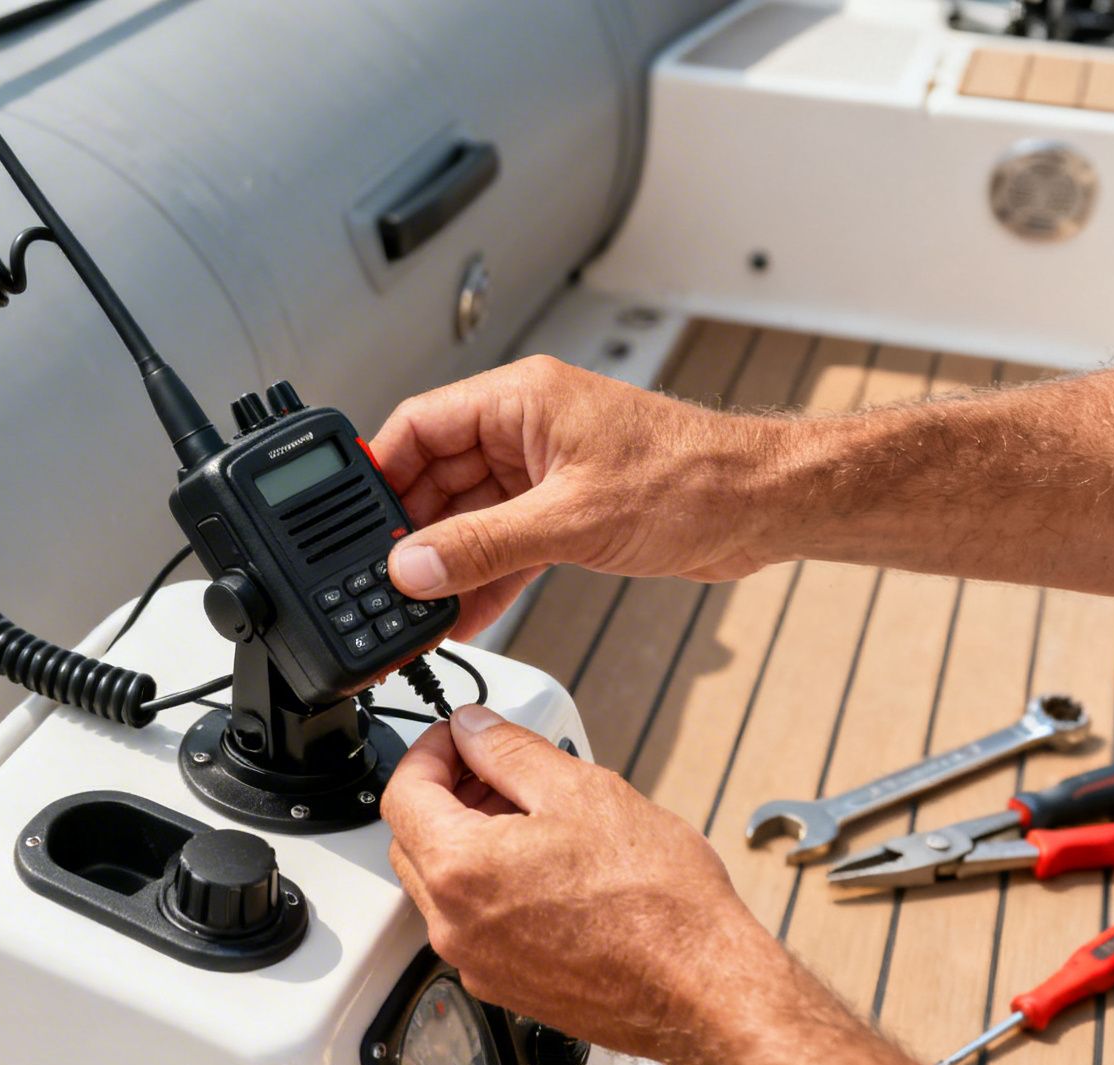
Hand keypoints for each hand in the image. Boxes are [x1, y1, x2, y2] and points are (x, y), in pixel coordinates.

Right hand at [371, 355, 775, 637]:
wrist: (762, 506)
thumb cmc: (693, 478)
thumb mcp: (571, 519)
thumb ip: (482, 546)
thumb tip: (414, 566)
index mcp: (520, 400)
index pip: (419, 425)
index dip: (378, 474)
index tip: (350, 523)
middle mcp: (526, 429)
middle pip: (437, 478)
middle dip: (411, 534)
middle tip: (385, 582)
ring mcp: (545, 472)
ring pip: (469, 519)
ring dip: (447, 565)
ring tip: (418, 609)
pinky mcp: (566, 512)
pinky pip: (504, 544)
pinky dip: (485, 578)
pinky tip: (464, 614)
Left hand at [382, 705, 763, 1058]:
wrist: (703, 990)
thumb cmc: (657, 904)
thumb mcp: (581, 791)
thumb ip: (510, 751)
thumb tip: (474, 729)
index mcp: (460, 870)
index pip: (404, 793)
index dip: (430, 750)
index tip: (459, 735)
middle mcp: (455, 926)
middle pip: (414, 840)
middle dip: (447, 792)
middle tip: (495, 766)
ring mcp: (478, 962)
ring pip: (445, 883)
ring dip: (470, 837)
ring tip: (533, 811)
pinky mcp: (507, 985)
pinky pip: (475, 922)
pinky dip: (492, 882)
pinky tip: (546, 862)